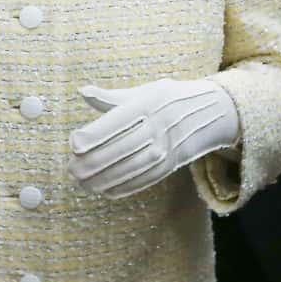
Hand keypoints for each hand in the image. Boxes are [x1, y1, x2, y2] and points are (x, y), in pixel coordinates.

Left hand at [69, 78, 239, 198]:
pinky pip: (145, 179)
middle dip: (92, 162)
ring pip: (131, 168)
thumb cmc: (167, 100)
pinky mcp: (170, 164)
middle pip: (120, 148)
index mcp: (148, 104)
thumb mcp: (143, 91)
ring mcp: (166, 147)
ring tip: (83, 183)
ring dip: (104, 179)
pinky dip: (123, 187)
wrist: (209, 112)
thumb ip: (111, 97)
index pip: (116, 122)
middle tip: (72, 168)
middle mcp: (158, 127)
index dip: (93, 135)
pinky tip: (105, 190)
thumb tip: (83, 91)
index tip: (74, 144)